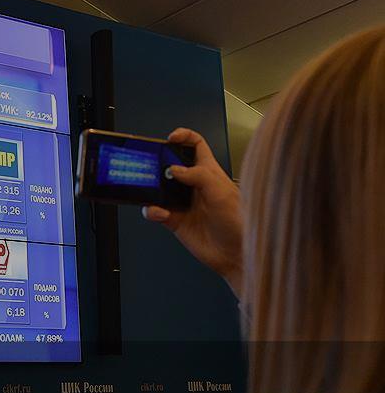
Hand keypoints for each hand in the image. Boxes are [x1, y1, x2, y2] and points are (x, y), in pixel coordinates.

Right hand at [142, 128, 243, 297]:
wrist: (236, 255)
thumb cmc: (240, 224)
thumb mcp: (223, 193)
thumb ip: (199, 176)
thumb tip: (175, 169)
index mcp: (210, 173)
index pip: (195, 146)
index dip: (183, 137)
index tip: (170, 138)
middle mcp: (195, 186)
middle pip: (171, 164)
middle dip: (158, 163)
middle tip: (152, 167)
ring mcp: (184, 202)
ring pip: (159, 188)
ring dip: (151, 190)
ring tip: (152, 192)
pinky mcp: (175, 220)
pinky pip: (155, 211)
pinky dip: (152, 211)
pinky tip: (159, 213)